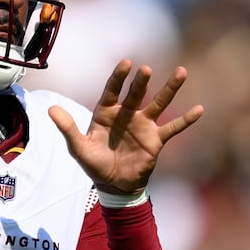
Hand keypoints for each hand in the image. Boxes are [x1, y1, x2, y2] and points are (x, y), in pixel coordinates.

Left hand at [48, 60, 203, 194]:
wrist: (113, 185)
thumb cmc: (94, 164)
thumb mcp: (78, 148)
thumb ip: (67, 128)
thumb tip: (50, 110)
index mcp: (106, 113)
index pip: (112, 91)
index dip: (118, 78)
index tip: (126, 63)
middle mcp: (127, 115)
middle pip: (136, 95)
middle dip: (141, 83)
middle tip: (146, 70)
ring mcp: (143, 125)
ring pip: (159, 104)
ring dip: (170, 89)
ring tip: (182, 72)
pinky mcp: (156, 139)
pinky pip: (173, 128)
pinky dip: (186, 120)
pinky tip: (200, 109)